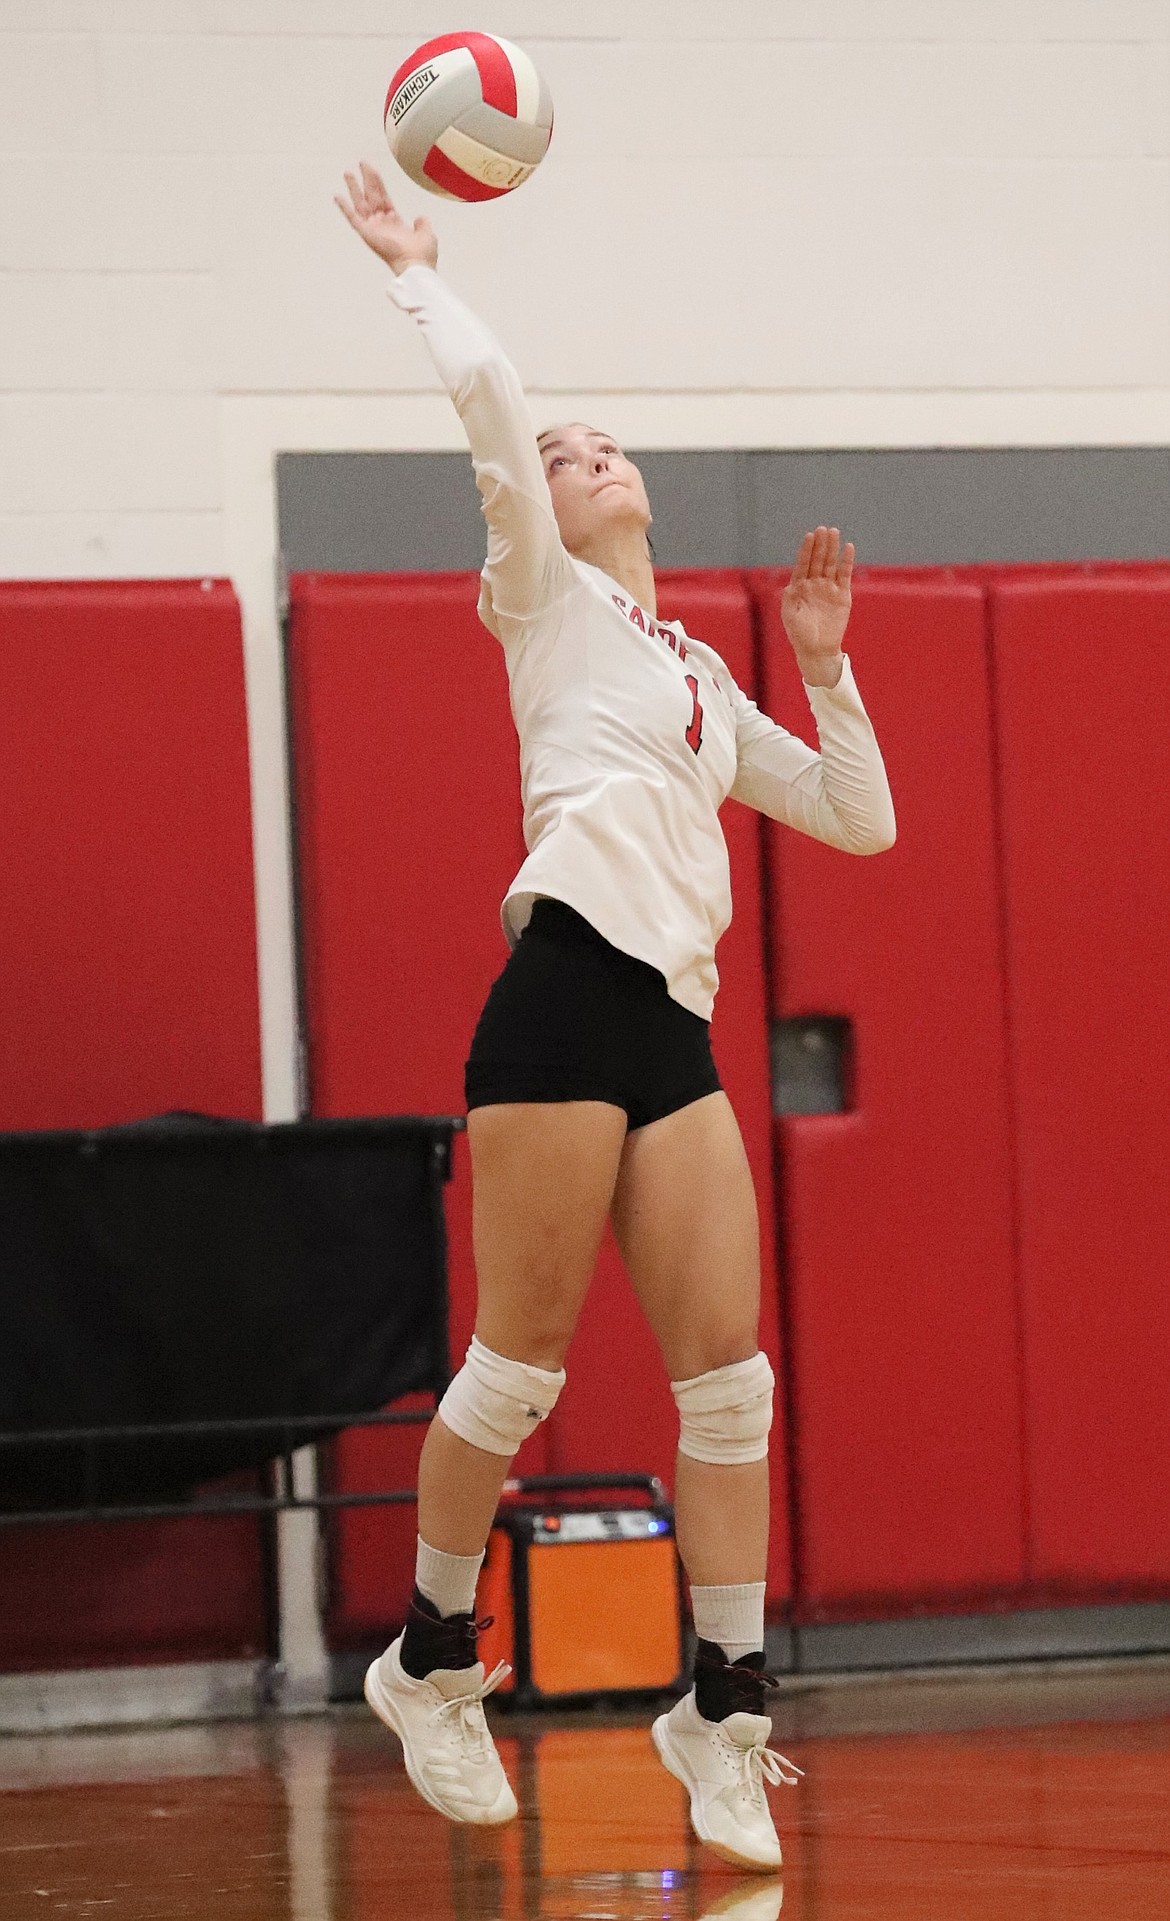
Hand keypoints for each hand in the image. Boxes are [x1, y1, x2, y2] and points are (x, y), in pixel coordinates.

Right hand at [335, 161, 437, 274]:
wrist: (416, 265)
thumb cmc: (422, 255)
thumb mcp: (426, 233)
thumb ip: (422, 224)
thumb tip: (419, 217)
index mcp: (394, 223)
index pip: (383, 197)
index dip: (378, 183)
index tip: (372, 169)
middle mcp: (381, 224)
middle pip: (371, 196)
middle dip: (366, 179)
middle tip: (362, 162)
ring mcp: (373, 228)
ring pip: (360, 203)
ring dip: (354, 188)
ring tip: (347, 173)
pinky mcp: (366, 234)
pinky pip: (352, 219)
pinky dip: (344, 208)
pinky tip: (337, 196)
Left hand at [781, 526, 854, 685]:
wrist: (817, 649)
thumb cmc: (799, 634)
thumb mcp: (790, 615)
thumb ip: (789, 598)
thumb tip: (791, 584)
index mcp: (799, 586)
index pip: (803, 563)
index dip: (806, 549)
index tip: (810, 535)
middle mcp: (814, 584)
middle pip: (817, 559)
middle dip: (820, 544)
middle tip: (823, 529)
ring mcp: (828, 588)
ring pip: (830, 563)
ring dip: (832, 548)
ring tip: (834, 532)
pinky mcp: (842, 595)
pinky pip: (844, 575)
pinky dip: (846, 562)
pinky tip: (848, 548)